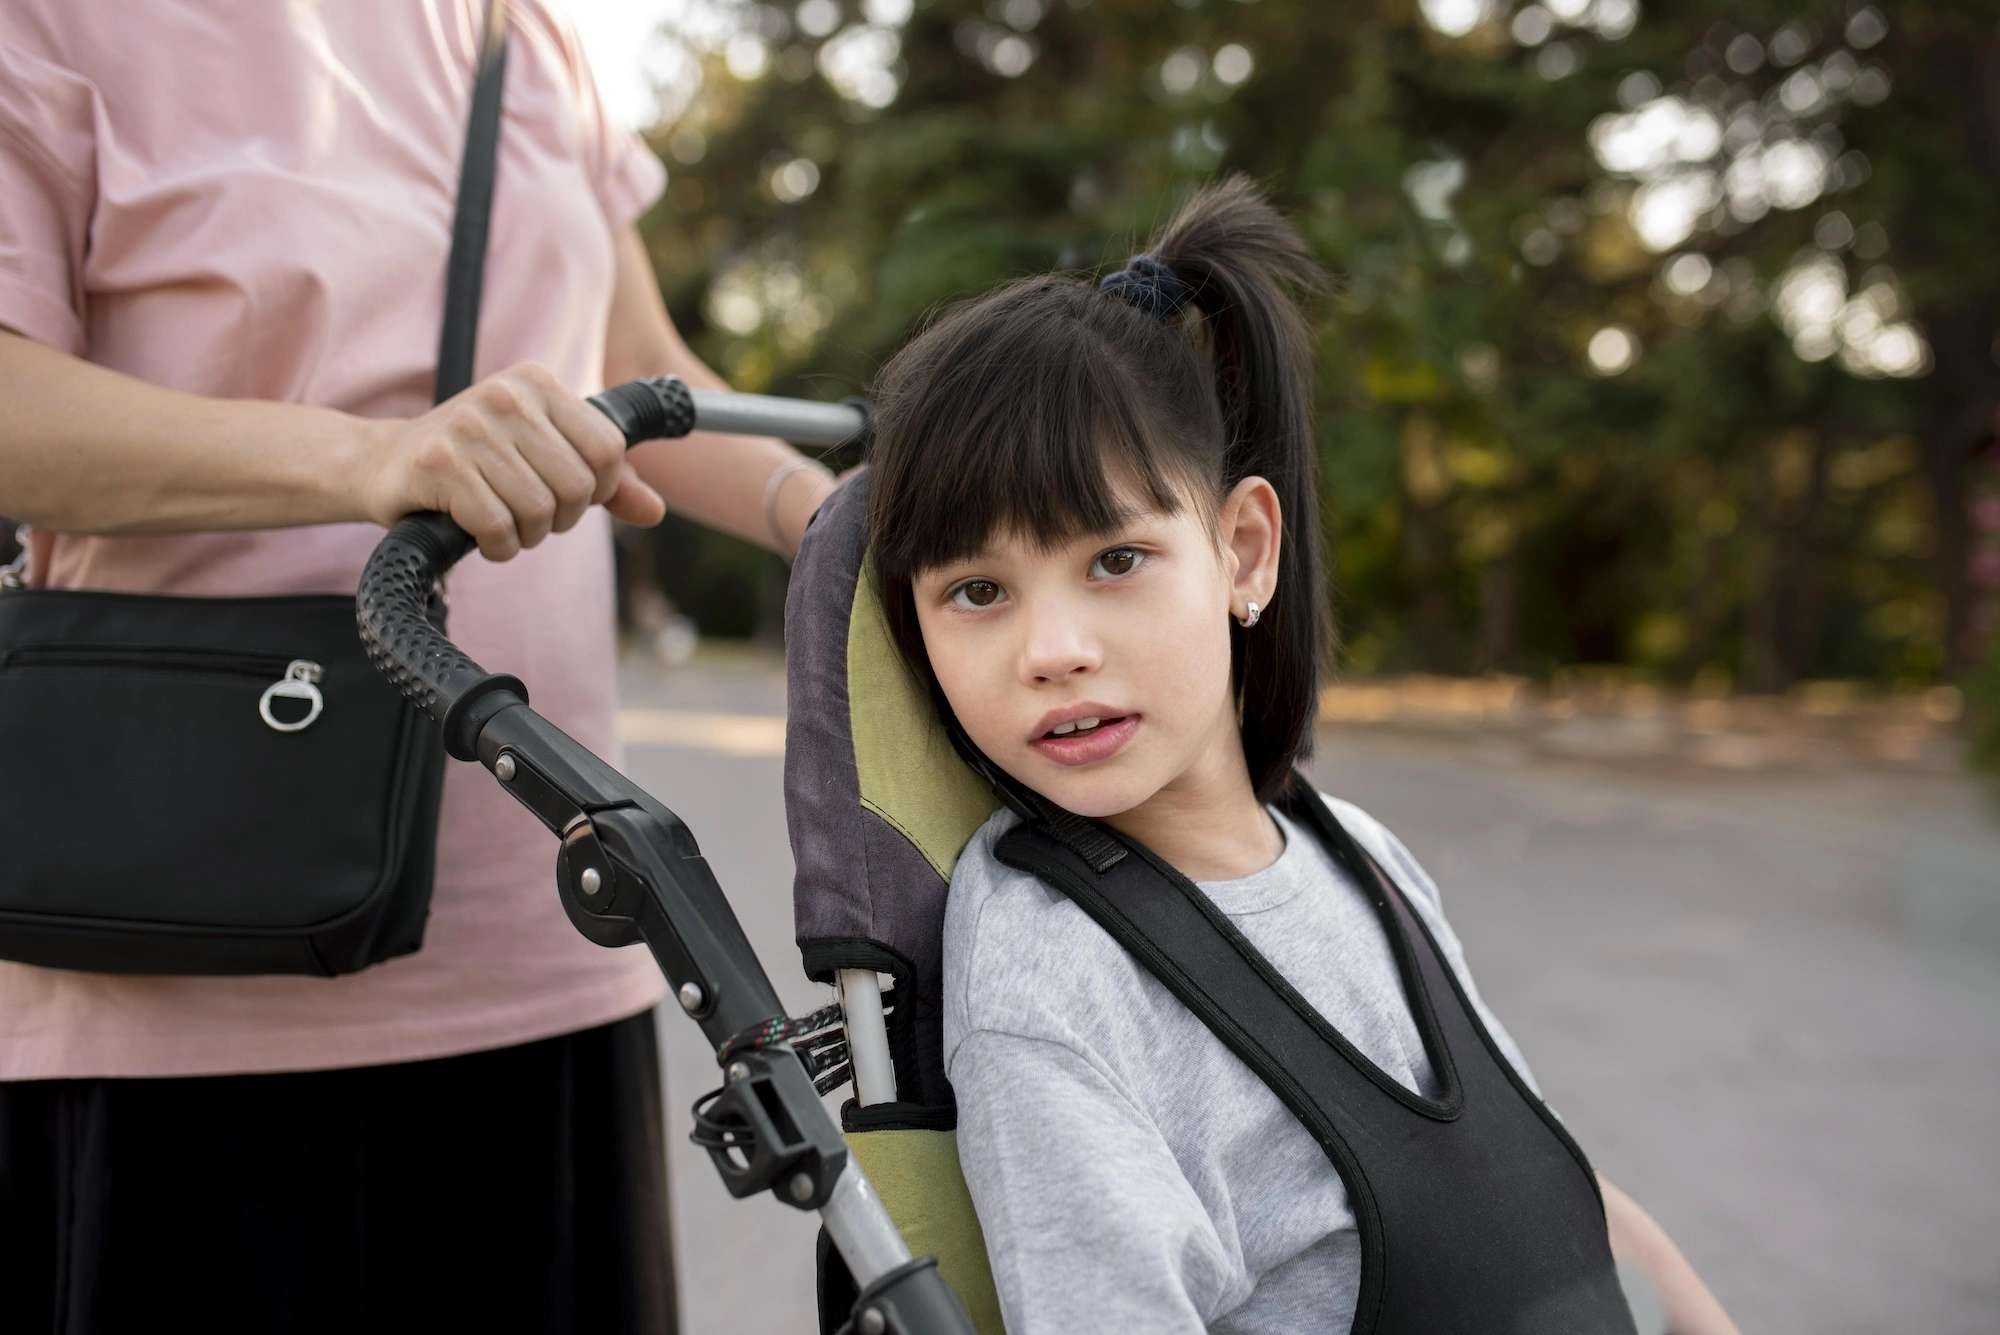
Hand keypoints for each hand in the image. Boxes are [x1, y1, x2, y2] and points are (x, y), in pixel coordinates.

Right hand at [354, 362, 666, 559]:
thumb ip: (605, 480)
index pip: (609, 449)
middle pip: (579, 487)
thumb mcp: (541, 457)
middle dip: (560, 517)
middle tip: (528, 514)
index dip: (599, 489)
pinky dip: (498, 546)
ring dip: (526, 535)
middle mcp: (506, 395)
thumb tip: (655, 510)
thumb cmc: (473, 462)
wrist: (381, 464)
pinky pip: (499, 527)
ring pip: (540, 511)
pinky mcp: (439, 464)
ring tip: (501, 520)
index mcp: (536, 383)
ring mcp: (470, 427)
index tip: (570, 496)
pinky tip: (480, 534)